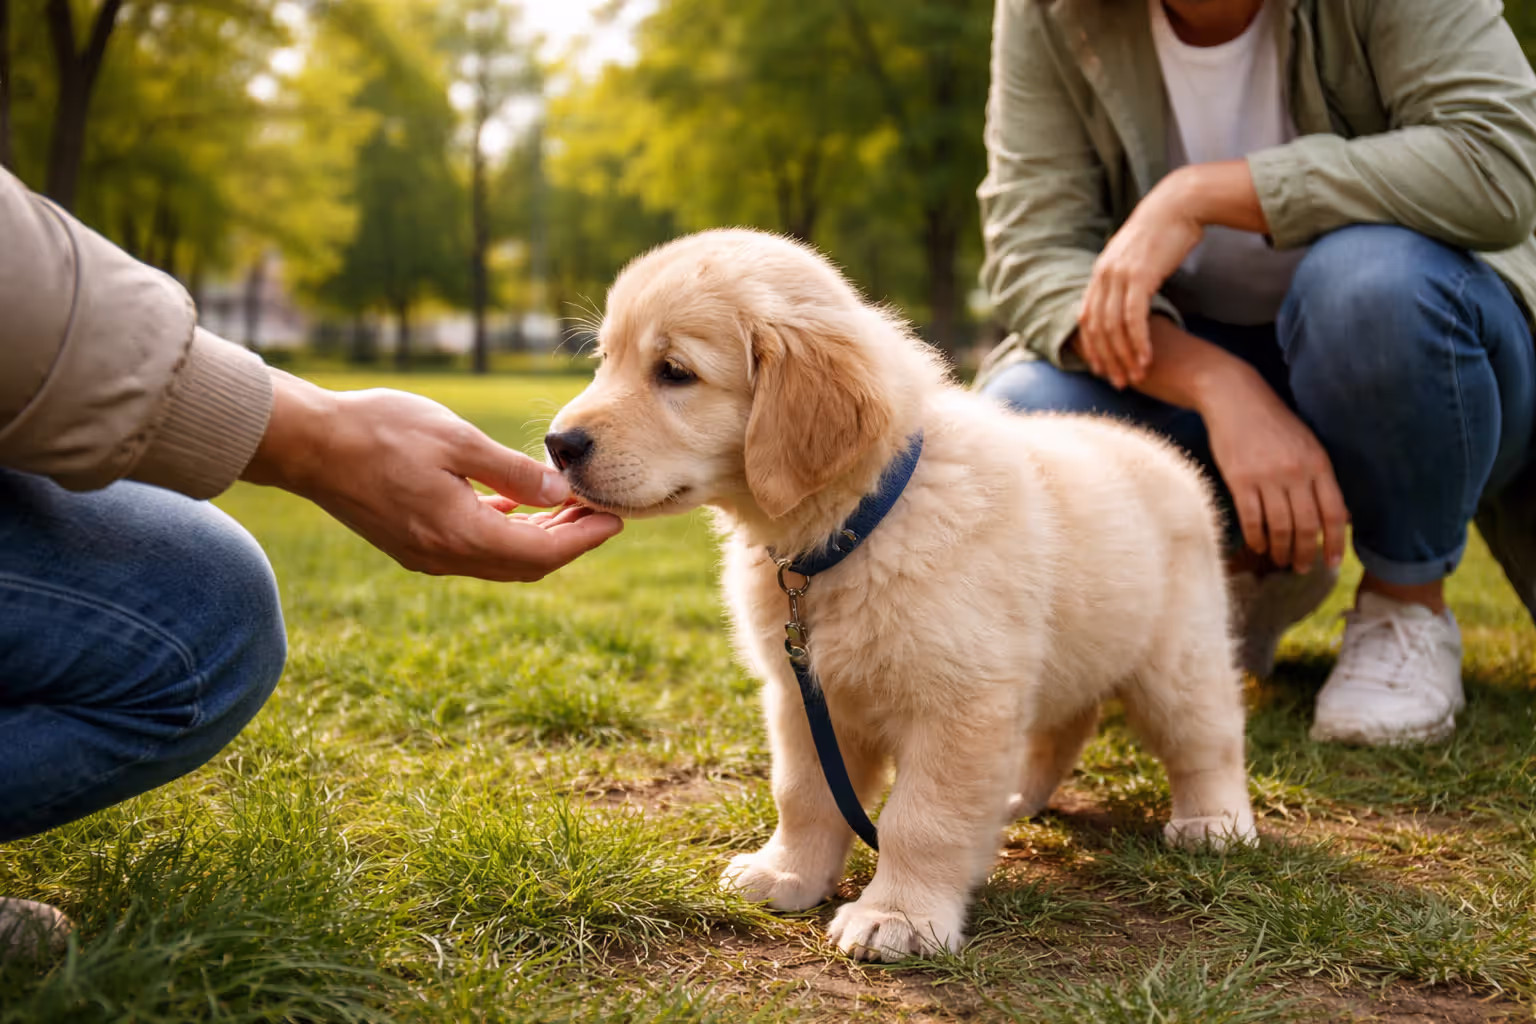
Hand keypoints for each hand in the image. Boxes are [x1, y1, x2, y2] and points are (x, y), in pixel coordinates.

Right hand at [242, 371, 622, 580]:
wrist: (307, 443)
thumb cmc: (379, 430)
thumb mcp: (457, 441)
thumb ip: (511, 472)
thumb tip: (561, 492)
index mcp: (461, 535)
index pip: (543, 552)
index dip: (585, 538)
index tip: (616, 517)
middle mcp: (445, 556)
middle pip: (526, 564)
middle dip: (569, 541)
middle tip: (603, 510)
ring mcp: (425, 554)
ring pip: (500, 559)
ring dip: (539, 538)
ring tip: (571, 506)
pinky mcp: (412, 543)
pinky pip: (473, 548)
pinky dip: (505, 531)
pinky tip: (519, 506)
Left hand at [1078, 180, 1203, 388]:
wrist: (1179, 204)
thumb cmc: (1164, 231)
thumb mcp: (1137, 257)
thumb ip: (1127, 278)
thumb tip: (1130, 297)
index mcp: (1099, 271)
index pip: (1087, 318)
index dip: (1091, 347)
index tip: (1101, 368)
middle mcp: (1103, 275)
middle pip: (1097, 329)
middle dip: (1106, 359)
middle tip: (1117, 382)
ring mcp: (1118, 276)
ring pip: (1113, 328)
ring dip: (1124, 356)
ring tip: (1134, 377)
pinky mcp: (1139, 277)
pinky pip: (1134, 319)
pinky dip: (1138, 342)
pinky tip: (1146, 359)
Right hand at [1200, 366, 1347, 571]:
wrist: (1235, 398)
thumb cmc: (1273, 423)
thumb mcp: (1307, 445)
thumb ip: (1321, 479)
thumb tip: (1338, 517)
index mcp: (1318, 463)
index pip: (1333, 512)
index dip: (1335, 541)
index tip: (1332, 562)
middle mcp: (1296, 472)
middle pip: (1306, 524)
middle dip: (1305, 552)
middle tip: (1302, 568)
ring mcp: (1267, 476)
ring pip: (1279, 525)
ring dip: (1280, 550)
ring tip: (1279, 561)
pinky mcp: (1239, 479)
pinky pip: (1251, 518)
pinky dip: (1256, 537)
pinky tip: (1259, 546)